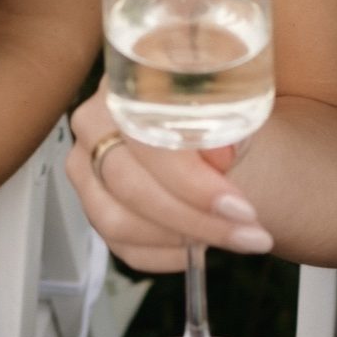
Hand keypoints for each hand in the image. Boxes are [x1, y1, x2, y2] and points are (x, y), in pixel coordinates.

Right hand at [65, 84, 273, 272]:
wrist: (228, 137)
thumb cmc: (231, 115)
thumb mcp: (241, 110)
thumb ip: (229, 125)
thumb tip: (219, 157)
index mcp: (128, 81)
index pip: (142, 137)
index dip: (190, 180)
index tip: (240, 208)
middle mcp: (94, 120)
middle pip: (126, 182)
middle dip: (193, 218)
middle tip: (250, 234)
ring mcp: (87, 165)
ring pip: (117, 221)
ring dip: (182, 240)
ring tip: (236, 239)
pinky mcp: (94, 202)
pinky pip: (120, 245)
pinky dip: (166, 255)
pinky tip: (202, 247)